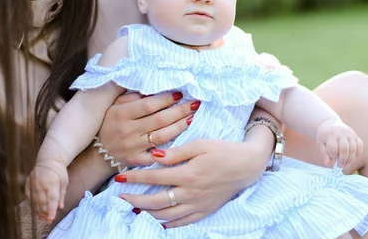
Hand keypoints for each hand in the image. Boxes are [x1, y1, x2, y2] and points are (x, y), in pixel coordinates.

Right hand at [25, 161, 68, 223]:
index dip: (51, 210)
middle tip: (47, 221)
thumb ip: (62, 195)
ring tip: (41, 217)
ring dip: (38, 210)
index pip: (51, 199)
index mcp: (52, 183)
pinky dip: (31, 203)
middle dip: (44, 213)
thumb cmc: (59, 171)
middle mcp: (41, 184)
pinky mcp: (28, 183)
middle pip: (41, 202)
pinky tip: (35, 209)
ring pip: (34, 200)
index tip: (51, 218)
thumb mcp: (64, 182)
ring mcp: (33, 183)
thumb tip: (60, 207)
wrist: (48, 159)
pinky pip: (28, 195)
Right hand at [96, 92, 195, 166]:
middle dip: (180, 110)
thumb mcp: (114, 106)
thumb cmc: (109, 123)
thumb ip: (131, 97)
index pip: (148, 105)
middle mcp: (127, 131)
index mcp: (121, 114)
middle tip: (195, 103)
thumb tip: (151, 90)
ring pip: (162, 136)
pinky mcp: (137, 161)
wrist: (98, 152)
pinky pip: (158, 155)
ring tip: (192, 117)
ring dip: (180, 126)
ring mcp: (133, 147)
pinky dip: (170, 148)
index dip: (166, 99)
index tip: (179, 94)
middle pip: (159, 120)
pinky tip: (183, 140)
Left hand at [113, 139, 267, 227]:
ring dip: (147, 213)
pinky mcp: (205, 211)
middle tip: (120, 197)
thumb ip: (176, 152)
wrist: (247, 165)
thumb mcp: (200, 144)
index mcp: (188, 174)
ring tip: (134, 209)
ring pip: (167, 215)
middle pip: (156, 202)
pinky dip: (167, 224)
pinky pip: (182, 223)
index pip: (154, 178)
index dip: (135, 178)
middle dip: (135, 200)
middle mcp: (191, 193)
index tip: (120, 176)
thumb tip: (154, 156)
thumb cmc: (223, 150)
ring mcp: (198, 205)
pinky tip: (157, 220)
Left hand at [316, 119, 362, 167]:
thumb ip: (324, 153)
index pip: (333, 148)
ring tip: (346, 164)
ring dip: (350, 159)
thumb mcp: (320, 143)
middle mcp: (341, 133)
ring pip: (353, 149)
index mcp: (331, 134)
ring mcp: (350, 133)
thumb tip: (327, 164)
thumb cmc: (324, 136)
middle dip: (343, 160)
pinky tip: (352, 158)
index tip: (332, 158)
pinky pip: (360, 146)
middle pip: (345, 149)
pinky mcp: (355, 135)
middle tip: (340, 165)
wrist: (330, 124)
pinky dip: (357, 154)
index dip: (333, 156)